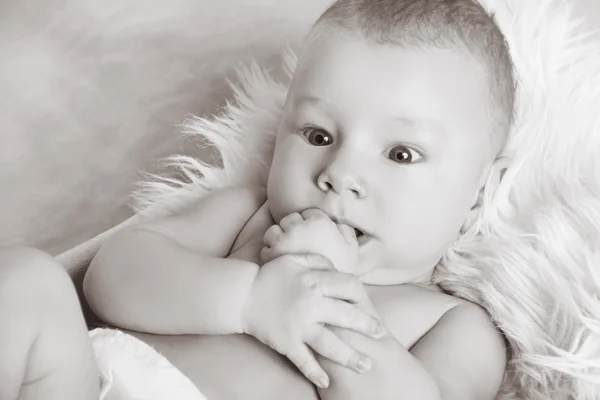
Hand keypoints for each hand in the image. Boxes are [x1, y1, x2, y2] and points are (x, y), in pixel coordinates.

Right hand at [241, 253, 384, 387]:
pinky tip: (328, 382)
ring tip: (366, 365)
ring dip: (350, 356)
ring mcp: (299, 326)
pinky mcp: (287, 342)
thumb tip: (337, 268)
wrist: (241, 295)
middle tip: (380, 334)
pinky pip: (304, 361)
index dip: (361, 296)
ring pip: (330, 344)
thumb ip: (318, 262)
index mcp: (314, 282)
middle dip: (366, 326)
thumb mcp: (294, 259)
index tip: (368, 304)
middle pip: (346, 317)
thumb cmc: (269, 276)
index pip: (348, 287)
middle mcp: (311, 304)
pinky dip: (315, 372)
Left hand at [261, 208, 358, 273]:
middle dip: (293, 230)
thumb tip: (337, 223)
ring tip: (287, 252)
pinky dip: (270, 254)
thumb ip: (346, 232)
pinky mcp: (272, 255)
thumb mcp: (351, 250)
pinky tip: (281, 262)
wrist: (326, 294)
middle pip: (290, 219)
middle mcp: (299, 228)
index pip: (309, 213)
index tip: (313, 236)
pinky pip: (266, 248)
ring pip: (273, 231)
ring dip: (278, 239)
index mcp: (319, 223)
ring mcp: (283, 241)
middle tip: (300, 244)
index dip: (311, 224)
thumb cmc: (340, 271)